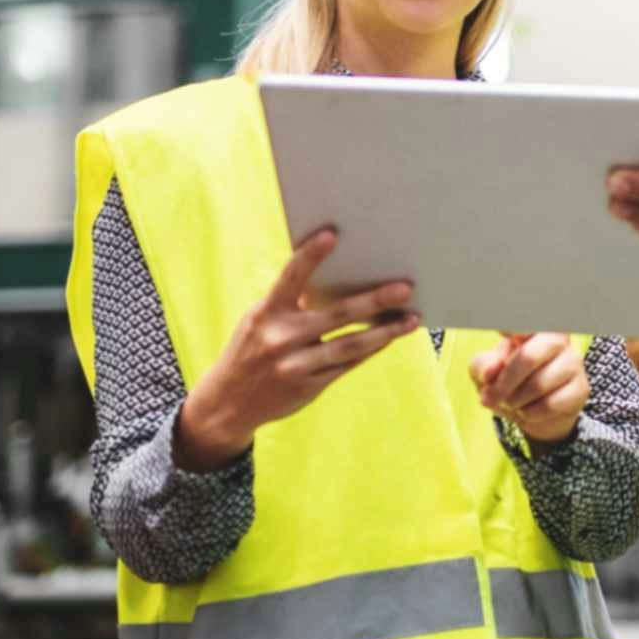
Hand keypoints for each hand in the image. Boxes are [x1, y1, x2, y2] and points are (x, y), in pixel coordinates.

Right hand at [175, 228, 418, 469]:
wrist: (227, 404)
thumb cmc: (252, 348)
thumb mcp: (259, 321)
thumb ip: (291, 304)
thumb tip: (341, 281)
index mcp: (266, 314)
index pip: (290, 278)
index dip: (310, 256)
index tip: (332, 234)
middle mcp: (280, 339)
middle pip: (337, 315)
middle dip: (374, 301)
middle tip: (405, 288)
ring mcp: (295, 366)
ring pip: (350, 345)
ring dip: (385, 332)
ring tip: (411, 319)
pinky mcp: (309, 387)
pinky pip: (347, 364)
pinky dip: (371, 349)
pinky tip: (389, 337)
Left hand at [474, 332, 588, 448]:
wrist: (532, 412)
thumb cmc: (508, 382)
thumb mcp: (486, 373)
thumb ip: (484, 366)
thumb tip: (492, 371)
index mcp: (533, 328)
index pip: (527, 322)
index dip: (514, 325)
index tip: (502, 331)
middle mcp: (558, 340)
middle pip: (528, 357)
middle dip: (504, 383)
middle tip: (489, 397)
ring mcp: (573, 363)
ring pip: (538, 385)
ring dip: (515, 401)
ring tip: (511, 404)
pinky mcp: (581, 389)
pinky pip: (550, 404)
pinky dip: (531, 414)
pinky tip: (528, 411)